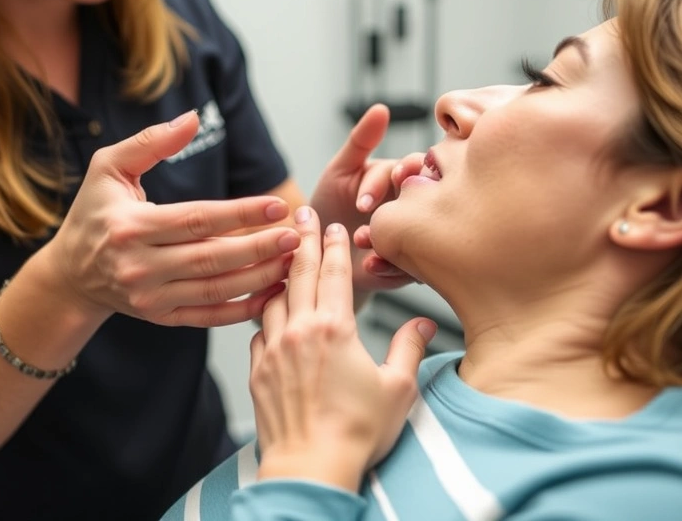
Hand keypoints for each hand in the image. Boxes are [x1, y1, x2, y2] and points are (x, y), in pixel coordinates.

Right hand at [45, 110, 299, 327]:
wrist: (71, 273)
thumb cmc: (94, 213)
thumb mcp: (108, 168)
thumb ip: (151, 142)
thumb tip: (192, 118)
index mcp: (131, 227)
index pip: (196, 219)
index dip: (240, 212)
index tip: (276, 205)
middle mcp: (139, 267)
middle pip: (211, 258)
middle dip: (258, 248)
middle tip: (295, 235)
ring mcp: (150, 297)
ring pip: (214, 290)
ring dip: (258, 278)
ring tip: (292, 262)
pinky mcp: (161, 318)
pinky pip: (208, 316)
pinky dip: (241, 310)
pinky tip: (271, 295)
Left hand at [249, 206, 436, 490]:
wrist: (310, 466)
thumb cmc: (357, 431)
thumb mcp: (397, 388)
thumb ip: (409, 349)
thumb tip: (424, 326)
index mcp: (335, 329)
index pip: (334, 274)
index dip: (334, 246)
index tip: (333, 226)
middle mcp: (299, 332)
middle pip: (299, 274)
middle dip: (301, 240)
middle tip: (300, 214)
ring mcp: (274, 350)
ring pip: (272, 298)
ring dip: (280, 275)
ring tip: (283, 257)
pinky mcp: (258, 373)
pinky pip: (257, 332)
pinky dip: (263, 315)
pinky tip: (269, 313)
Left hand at [309, 105, 423, 291]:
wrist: (318, 252)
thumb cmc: (331, 205)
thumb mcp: (341, 171)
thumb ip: (361, 142)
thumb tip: (381, 108)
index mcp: (402, 179)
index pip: (414, 167)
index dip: (400, 173)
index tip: (374, 187)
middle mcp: (415, 207)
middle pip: (428, 200)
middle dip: (406, 206)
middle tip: (379, 215)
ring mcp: (415, 238)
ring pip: (421, 236)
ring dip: (395, 239)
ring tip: (363, 241)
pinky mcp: (409, 268)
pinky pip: (411, 268)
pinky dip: (390, 267)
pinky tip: (369, 265)